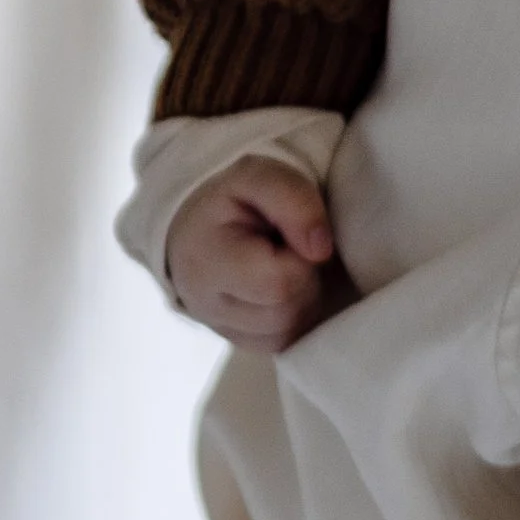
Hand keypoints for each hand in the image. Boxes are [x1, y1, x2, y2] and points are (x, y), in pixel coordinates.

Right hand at [165, 158, 349, 350]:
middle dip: (303, 278)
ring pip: (289, 333)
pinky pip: (285, 342)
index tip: (288, 234)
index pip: (278, 284)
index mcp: (206, 262)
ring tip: (283, 265)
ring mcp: (222, 332)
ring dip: (302, 298)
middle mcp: (206, 307)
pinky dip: (294, 316)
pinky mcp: (241, 344)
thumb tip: (320, 250)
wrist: (199, 225)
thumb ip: (294, 200)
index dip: (300, 259)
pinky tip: (282, 287)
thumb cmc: (233, 199)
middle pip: (287, 312)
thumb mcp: (260, 175)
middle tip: (288, 249)